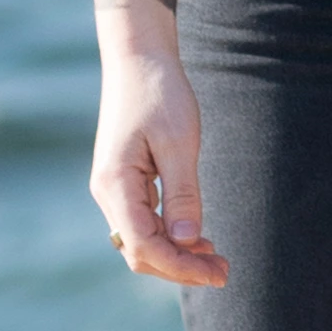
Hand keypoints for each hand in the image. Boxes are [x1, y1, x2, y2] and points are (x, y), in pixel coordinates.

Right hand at [88, 29, 228, 288]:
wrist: (139, 57)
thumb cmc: (160, 92)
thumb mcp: (179, 141)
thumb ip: (182, 192)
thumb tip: (186, 240)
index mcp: (115, 185)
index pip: (143, 246)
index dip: (180, 266)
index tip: (216, 273)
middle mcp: (108, 193)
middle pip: (140, 250)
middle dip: (180, 266)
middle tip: (223, 272)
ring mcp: (115, 188)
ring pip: (142, 238)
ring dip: (177, 253)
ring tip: (215, 259)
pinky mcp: (125, 180)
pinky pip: (145, 220)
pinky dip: (170, 234)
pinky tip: (196, 236)